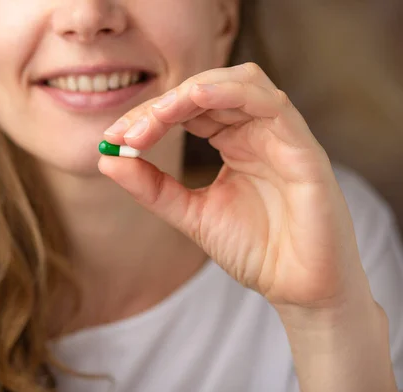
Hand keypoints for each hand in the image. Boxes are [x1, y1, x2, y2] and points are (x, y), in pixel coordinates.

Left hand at [99, 63, 369, 310]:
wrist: (296, 289)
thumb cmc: (255, 250)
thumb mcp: (191, 214)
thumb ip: (152, 186)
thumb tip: (108, 159)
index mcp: (235, 141)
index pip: (188, 109)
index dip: (149, 115)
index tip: (113, 137)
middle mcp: (258, 131)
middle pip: (209, 89)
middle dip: (163, 105)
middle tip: (128, 131)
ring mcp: (282, 137)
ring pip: (241, 83)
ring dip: (193, 92)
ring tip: (157, 114)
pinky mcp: (304, 151)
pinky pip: (272, 105)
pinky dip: (233, 93)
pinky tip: (197, 98)